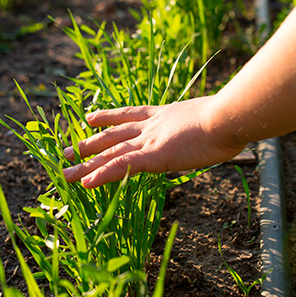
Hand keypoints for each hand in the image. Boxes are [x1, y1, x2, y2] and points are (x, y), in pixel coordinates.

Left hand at [62, 96, 245, 188]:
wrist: (230, 116)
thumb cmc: (232, 118)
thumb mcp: (214, 121)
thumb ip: (208, 126)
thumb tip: (221, 131)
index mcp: (166, 114)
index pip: (131, 115)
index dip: (109, 117)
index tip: (90, 117)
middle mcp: (152, 125)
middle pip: (113, 134)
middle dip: (90, 142)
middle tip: (69, 148)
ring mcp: (151, 140)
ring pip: (110, 153)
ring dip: (85, 163)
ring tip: (64, 171)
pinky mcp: (153, 156)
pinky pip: (120, 166)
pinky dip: (101, 174)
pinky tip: (84, 182)